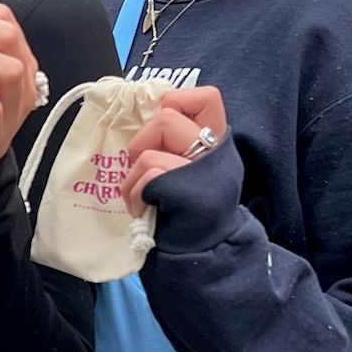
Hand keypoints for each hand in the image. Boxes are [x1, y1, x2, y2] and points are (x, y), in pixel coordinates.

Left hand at [123, 86, 229, 215]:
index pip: (206, 96)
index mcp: (217, 142)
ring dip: (134, 175)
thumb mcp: (188, 167)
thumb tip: (149, 113)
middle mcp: (217, 154)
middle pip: (167, 117)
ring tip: (143, 195)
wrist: (199, 254)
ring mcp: (204, 174)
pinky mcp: (189, 195)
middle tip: (146, 169)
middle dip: (143, 142)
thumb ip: (176, 140)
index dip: (177, 102)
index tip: (164, 127)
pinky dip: (135, 194)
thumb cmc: (184, 210)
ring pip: (150, 151)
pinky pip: (148, 176)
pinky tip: (143, 209)